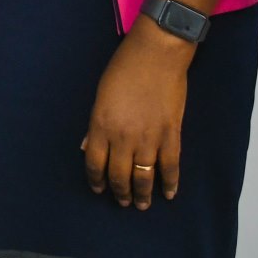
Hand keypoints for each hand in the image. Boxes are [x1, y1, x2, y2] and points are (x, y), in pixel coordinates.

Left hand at [83, 19, 192, 208]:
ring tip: (141, 204)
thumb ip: (94, 125)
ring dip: (142, 194)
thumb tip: (86, 147)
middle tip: (122, 202)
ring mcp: (149, 138)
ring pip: (144, 176)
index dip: (96, 180)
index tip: (99, 189)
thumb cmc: (123, 68)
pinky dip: (170, 183)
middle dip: (119, 192)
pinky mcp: (171, 135)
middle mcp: (123, 137)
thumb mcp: (100, 95)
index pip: (94, 163)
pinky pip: (170, 166)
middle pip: (119, 175)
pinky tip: (167, 193)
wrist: (157, 54)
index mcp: (101, 125)